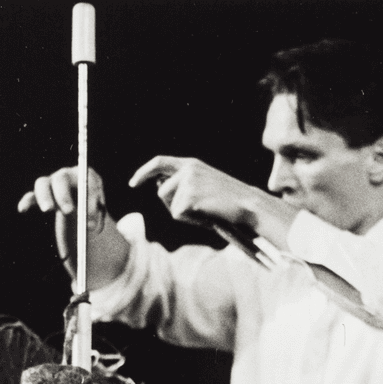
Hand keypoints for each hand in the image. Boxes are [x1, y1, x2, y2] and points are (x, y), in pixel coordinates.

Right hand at [18, 165, 109, 230]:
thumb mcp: (99, 215)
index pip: (86, 180)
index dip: (86, 196)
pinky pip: (32, 195)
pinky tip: (22, 209)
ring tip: (48, 209)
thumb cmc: (93, 212)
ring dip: (45, 196)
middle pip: (61, 178)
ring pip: (43, 183)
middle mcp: (68, 175)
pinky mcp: (43, 194)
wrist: (84, 213)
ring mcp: (53, 183)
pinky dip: (27, 201)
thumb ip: (95, 217)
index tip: (90, 213)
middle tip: (68, 211)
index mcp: (87, 177)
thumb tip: (88, 226)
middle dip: (63, 194)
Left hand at [129, 156, 251, 228]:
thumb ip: (183, 183)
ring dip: (184, 214)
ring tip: (205, 211)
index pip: (159, 162)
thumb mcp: (205, 184)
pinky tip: (207, 216)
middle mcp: (187, 169)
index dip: (144, 172)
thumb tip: (159, 188)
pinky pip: (178, 215)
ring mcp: (187, 182)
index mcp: (192, 164)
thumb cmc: (229, 201)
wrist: (249, 205)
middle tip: (196, 211)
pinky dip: (191, 221)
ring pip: (170, 205)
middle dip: (172, 205)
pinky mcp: (189, 197)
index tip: (134, 183)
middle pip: (161, 191)